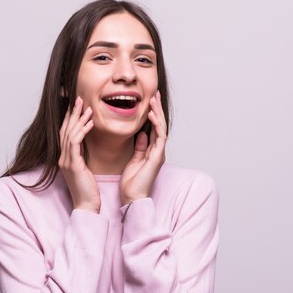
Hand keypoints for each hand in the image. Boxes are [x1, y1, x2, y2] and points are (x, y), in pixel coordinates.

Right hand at [59, 96, 100, 212]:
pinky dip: (82, 130)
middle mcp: (62, 158)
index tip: (76, 105)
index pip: (65, 133)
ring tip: (86, 106)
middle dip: (71, 113)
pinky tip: (90, 122)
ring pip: (69, 133)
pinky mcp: (73, 165)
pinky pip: (75, 142)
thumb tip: (86, 145)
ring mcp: (66, 161)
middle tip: (78, 98)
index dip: (69, 118)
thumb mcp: (85, 169)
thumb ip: (82, 156)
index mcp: (65, 158)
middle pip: (64, 129)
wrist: (87, 207)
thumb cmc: (89, 190)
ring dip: (78, 118)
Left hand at [120, 90, 166, 204]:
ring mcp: (159, 153)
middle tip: (155, 94)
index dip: (152, 114)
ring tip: (154, 99)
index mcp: (151, 151)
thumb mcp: (134, 160)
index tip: (149, 101)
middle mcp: (157, 151)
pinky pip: (159, 137)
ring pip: (161, 128)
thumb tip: (141, 134)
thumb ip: (139, 147)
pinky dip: (156, 124)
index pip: (153, 128)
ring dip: (158, 113)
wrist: (132, 198)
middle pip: (159, 125)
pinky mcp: (157, 157)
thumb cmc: (131, 183)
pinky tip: (151, 114)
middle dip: (157, 109)